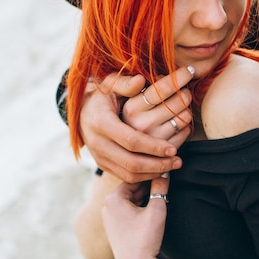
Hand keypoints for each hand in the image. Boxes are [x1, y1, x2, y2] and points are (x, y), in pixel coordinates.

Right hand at [79, 67, 193, 182]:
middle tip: (177, 160)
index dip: (153, 147)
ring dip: (153, 173)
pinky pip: (126, 177)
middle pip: (131, 162)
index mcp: (101, 123)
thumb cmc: (101, 96)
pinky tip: (160, 169)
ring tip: (173, 165)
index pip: (131, 140)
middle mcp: (98, 144)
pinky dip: (145, 177)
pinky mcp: (103, 165)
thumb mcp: (110, 84)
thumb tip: (141, 80)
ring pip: (129, 174)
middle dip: (157, 164)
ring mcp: (99, 157)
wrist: (81, 113)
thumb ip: (125, 83)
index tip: (172, 149)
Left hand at [101, 176, 169, 258]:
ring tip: (162, 197)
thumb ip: (160, 187)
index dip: (153, 175)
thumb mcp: (157, 209)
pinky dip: (140, 208)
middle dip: (149, 187)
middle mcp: (106, 205)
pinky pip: (128, 210)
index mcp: (113, 198)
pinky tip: (152, 211)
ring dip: (145, 198)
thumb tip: (165, 170)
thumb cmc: (146, 239)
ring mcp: (108, 217)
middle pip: (133, 189)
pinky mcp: (113, 227)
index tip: (166, 171)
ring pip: (131, 200)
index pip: (136, 178)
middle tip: (167, 183)